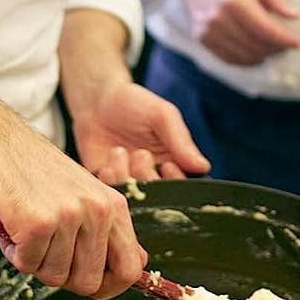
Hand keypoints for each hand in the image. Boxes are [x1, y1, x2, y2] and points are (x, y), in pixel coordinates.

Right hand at [0, 122, 146, 298]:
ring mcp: (69, 217)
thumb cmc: (37, 170)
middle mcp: (98, 211)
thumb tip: (137, 269)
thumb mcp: (86, 195)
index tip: (92, 289)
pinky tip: (12, 225)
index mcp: (114, 206)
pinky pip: (27, 265)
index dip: (110, 289)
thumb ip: (109, 231)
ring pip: (55, 277)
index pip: (130, 269)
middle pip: (89, 283)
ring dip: (34, 260)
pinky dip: (14, 252)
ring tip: (27, 229)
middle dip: (63, 276)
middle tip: (46, 251)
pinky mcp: (38, 223)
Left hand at [72, 80, 210, 184]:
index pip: (185, 186)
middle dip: (148, 177)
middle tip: (140, 154)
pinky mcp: (107, 185)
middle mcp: (154, 177)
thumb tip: (203, 166)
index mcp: (175, 162)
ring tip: (119, 151)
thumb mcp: (163, 115)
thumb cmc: (135, 104)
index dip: (176, 181)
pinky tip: (106, 163)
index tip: (167, 165)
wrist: (97, 100)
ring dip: (126, 176)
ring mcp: (130, 183)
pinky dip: (108, 182)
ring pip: (134, 199)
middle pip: (159, 197)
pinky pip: (110, 196)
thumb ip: (181, 140)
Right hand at [177, 0, 299, 64]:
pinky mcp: (201, 37)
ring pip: (242, 55)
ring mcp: (207, 30)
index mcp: (235, 0)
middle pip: (255, 45)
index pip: (265, 30)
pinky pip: (227, 57)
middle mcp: (219, 18)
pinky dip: (245, 60)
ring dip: (262, 56)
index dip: (283, 39)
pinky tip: (257, 53)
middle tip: (287, 45)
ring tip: (274, 48)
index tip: (297, 42)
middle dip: (276, 49)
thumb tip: (294, 16)